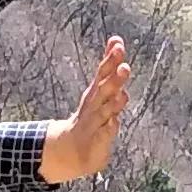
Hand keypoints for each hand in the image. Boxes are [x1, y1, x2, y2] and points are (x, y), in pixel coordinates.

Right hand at [41, 34, 130, 184]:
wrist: (68, 149)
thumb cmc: (90, 117)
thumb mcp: (101, 91)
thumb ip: (110, 68)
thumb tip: (116, 41)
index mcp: (96, 92)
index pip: (104, 72)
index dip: (111, 58)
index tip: (117, 42)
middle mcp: (95, 104)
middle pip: (105, 87)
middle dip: (114, 75)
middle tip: (123, 62)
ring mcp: (94, 122)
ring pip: (105, 108)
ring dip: (114, 99)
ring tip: (122, 92)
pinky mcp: (97, 139)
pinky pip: (104, 132)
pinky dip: (109, 126)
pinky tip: (114, 121)